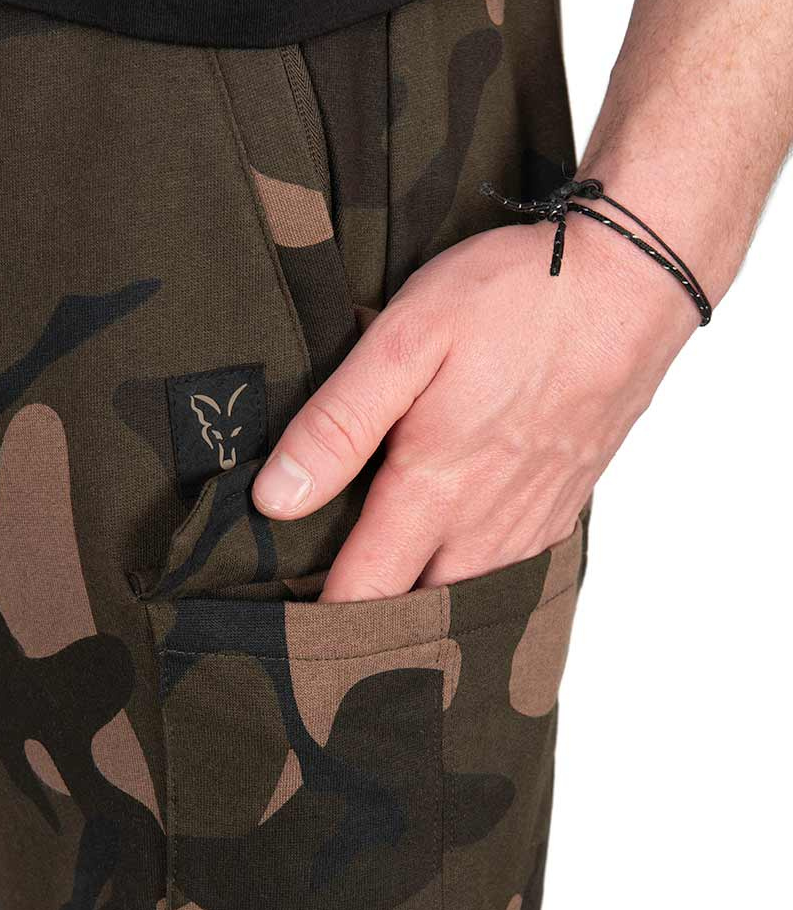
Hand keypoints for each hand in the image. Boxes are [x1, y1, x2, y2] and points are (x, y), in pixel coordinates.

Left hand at [252, 220, 697, 601]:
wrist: (632, 286)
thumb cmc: (515, 301)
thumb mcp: (406, 341)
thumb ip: (340, 424)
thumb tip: (277, 500)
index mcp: (433, 492)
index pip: (364, 595)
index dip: (322, 621)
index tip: (287, 624)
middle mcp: (485, 527)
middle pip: (417, 611)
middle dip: (371, 621)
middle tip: (325, 610)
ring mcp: (531, 523)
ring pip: (466, 597)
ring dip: (423, 602)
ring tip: (382, 589)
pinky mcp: (563, 508)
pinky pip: (510, 572)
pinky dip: (473, 578)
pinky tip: (452, 553)